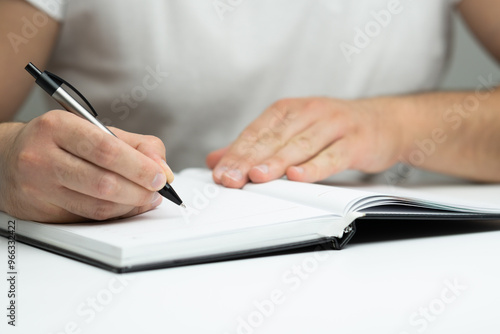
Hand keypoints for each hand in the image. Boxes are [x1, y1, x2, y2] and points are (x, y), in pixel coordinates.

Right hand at [0, 110, 173, 221]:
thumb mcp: (95, 130)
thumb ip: (136, 145)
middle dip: (140, 190)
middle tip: (157, 190)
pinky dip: (115, 214)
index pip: (106, 149)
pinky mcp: (40, 212)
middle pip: (103, 182)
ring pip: (97, 206)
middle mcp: (42, 156)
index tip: (160, 176)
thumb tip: (163, 168)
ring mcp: (38, 187)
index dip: (139, 166)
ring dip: (131, 205)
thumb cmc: (60, 142)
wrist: (9, 157)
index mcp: (57, 127)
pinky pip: (88, 218)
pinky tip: (126, 206)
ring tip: (145, 198)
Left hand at [207, 97, 403, 187]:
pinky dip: (315, 166)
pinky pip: (332, 156)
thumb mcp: (294, 130)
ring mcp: (333, 125)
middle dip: (249, 160)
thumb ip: (256, 146)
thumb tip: (218, 159)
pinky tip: (298, 176)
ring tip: (256, 176)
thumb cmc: (334, 129)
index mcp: (290, 110)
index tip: (220, 173)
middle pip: (274, 139)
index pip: (257, 132)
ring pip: (300, 146)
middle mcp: (309, 113)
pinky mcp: (355, 141)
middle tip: (230, 178)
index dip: (236, 153)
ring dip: (276, 162)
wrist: (385, 121)